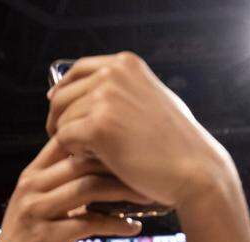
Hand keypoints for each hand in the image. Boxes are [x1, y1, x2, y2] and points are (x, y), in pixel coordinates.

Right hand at [0, 137, 144, 241]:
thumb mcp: (43, 208)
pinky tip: (132, 227)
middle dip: (120, 165)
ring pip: (89, 188)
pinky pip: (90, 223)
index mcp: (31, 175)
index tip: (131, 150)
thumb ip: (65, 188)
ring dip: (124, 192)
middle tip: (149, 172)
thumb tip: (103, 172)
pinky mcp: (45, 237)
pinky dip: (116, 224)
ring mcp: (36, 211)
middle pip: (83, 161)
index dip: (101, 141)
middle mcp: (31, 187)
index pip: (68, 141)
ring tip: (147, 197)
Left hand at [47, 53, 235, 211]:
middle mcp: (114, 74)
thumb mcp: (152, 99)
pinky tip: (91, 161)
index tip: (55, 106)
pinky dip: (72, 153)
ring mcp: (105, 98)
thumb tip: (91, 91)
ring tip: (88, 155)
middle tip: (64, 141)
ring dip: (69, 140)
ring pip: (62, 119)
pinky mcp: (98, 126)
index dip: (62, 89)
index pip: (78, 70)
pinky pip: (64, 139)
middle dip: (59, 119)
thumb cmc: (177, 143)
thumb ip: (124, 91)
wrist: (195, 169)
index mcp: (126, 64)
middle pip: (63, 95)